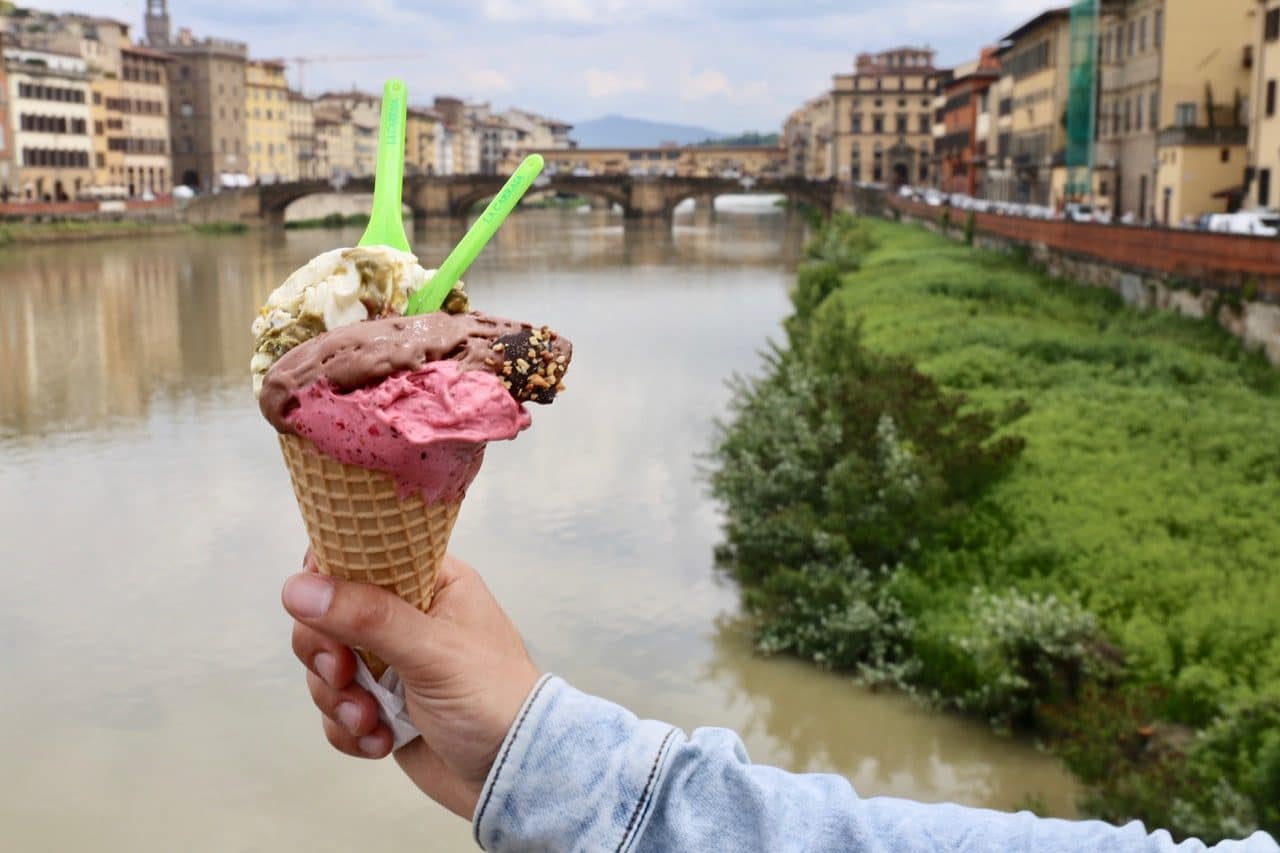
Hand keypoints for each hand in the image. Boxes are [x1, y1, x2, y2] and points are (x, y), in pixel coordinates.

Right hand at [282, 552, 540, 817]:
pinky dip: (348, 729)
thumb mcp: (432, 652)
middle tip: (345, 674)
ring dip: (339, 698)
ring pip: (326, 664)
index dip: (329, 575)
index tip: (318, 607)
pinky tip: (381, 742)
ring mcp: (391, 661)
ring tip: (372, 721)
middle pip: (328, 612)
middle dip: (326, 651)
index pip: (361, 553)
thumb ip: (367, 618)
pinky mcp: (381, 704)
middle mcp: (407, 615)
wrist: (512, 774)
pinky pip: (336, 707)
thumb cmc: (493, 699)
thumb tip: (298, 588)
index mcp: (430, 581)